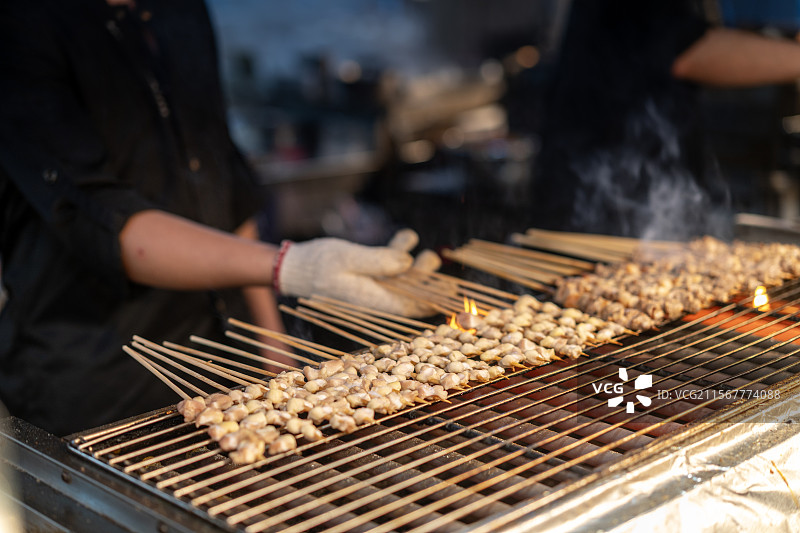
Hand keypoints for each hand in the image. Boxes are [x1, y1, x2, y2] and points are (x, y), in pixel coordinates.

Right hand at [274, 230, 438, 316]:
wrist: (292, 266)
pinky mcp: (365, 274)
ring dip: (416, 266)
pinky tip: (406, 237)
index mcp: (371, 300)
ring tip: (428, 251)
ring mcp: (370, 286)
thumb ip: (377, 260)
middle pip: (409, 293)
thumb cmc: (316, 263)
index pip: (408, 308)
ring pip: (401, 279)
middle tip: (435, 259)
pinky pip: (388, 267)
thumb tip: (407, 263)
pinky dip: (398, 254)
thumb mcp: (347, 257)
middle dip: (426, 280)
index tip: (450, 295)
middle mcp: (374, 296)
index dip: (431, 303)